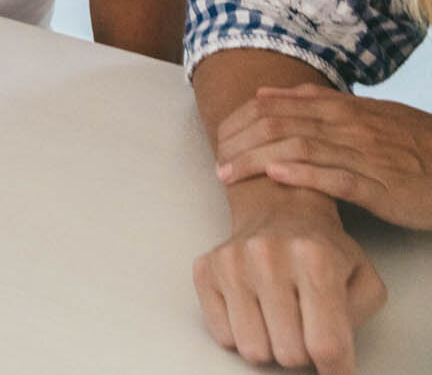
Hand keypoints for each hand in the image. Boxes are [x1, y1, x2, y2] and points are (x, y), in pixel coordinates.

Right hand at [194, 187, 385, 374]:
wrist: (281, 210)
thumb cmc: (324, 251)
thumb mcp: (363, 278)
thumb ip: (358, 317)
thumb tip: (333, 356)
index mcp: (315, 259)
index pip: (326, 344)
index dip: (335, 370)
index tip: (335, 371)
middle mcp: (268, 256)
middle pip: (290, 354)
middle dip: (303, 353)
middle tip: (306, 330)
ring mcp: (231, 262)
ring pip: (253, 350)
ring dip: (271, 346)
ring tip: (281, 321)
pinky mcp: (205, 270)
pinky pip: (223, 337)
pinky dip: (242, 334)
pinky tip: (255, 310)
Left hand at [216, 84, 431, 228]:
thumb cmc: (412, 142)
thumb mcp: (368, 112)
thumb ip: (319, 102)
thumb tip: (269, 95)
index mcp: (341, 108)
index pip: (277, 107)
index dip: (241, 120)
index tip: (218, 136)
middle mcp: (348, 126)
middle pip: (279, 126)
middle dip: (240, 142)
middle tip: (215, 160)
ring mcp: (364, 154)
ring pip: (300, 149)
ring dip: (257, 161)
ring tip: (229, 172)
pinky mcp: (381, 186)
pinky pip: (337, 178)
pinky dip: (304, 174)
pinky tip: (277, 176)